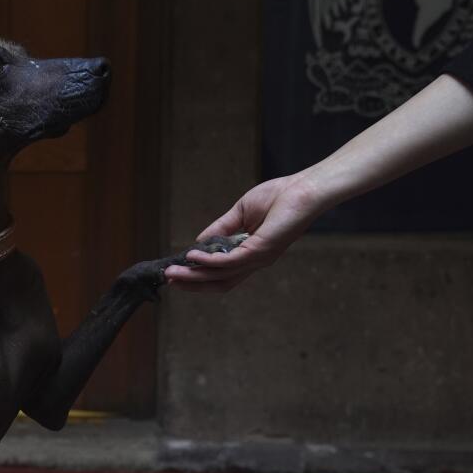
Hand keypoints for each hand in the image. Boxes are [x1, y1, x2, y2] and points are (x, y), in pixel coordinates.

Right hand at [164, 174, 324, 291]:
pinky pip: (229, 261)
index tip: (177, 273)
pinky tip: (192, 257)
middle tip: (169, 280)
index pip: (223, 274)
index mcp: (252, 255)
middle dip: (192, 283)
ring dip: (194, 276)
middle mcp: (255, 262)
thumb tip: (199, 243)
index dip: (199, 276)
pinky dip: (208, 261)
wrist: (304, 189)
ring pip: (220, 275)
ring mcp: (258, 258)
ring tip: (173, 274)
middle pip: (219, 282)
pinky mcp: (260, 250)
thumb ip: (221, 229)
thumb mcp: (241, 213)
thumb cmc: (279, 196)